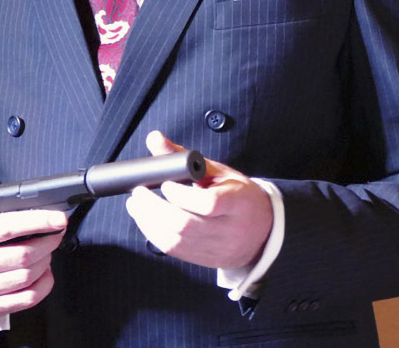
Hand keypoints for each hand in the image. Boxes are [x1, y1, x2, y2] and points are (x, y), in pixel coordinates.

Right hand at [0, 209, 67, 320]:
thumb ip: (2, 223)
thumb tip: (42, 220)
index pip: (7, 228)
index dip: (37, 222)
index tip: (58, 219)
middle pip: (21, 256)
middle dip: (46, 244)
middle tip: (54, 237)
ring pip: (26, 278)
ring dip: (45, 263)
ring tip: (46, 254)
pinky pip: (27, 299)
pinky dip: (43, 285)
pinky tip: (44, 274)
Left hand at [124, 130, 272, 269]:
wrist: (262, 231)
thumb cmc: (236, 194)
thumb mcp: (217, 171)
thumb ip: (183, 157)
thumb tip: (154, 138)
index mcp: (239, 203)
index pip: (210, 203)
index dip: (181, 195)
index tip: (165, 184)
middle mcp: (230, 229)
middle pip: (186, 225)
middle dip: (154, 208)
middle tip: (138, 193)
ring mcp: (218, 248)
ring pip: (176, 241)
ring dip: (148, 222)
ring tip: (136, 205)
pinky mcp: (206, 261)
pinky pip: (174, 251)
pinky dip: (154, 234)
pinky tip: (146, 219)